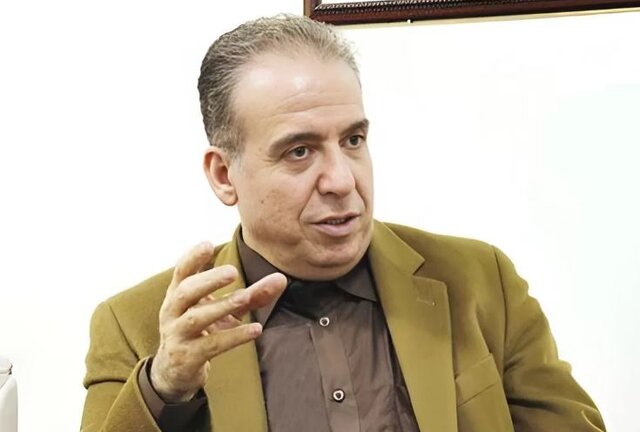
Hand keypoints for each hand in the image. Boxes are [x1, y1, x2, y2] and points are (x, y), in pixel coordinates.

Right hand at [150, 242, 286, 401]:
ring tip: (246, 296)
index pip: (181, 271)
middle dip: (208, 280)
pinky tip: (256, 329)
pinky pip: (211, 345)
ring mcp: (177, 335)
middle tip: (232, 271)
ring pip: (196, 318)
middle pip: (185, 292)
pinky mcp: (187, 358)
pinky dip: (234, 336)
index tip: (208, 244)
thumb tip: (281, 279)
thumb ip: (251, 294)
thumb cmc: (203, 330)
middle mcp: (172, 312)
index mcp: (178, 294)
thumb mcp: (224, 310)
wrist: (176, 372)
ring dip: (222, 306)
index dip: (192, 257)